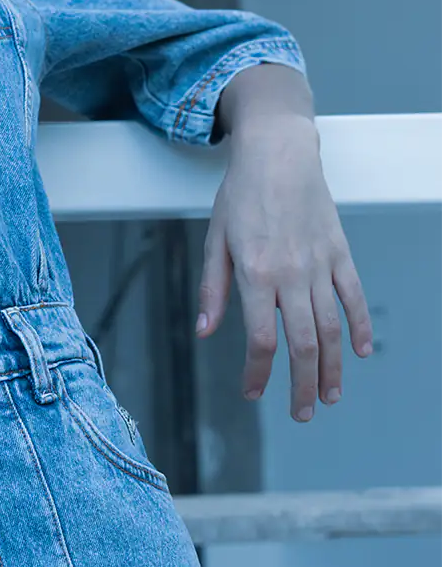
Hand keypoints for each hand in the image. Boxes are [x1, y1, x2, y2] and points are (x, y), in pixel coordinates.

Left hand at [197, 66, 371, 419]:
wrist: (279, 152)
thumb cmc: (241, 194)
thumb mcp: (214, 241)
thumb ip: (212, 290)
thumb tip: (204, 332)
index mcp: (255, 274)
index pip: (261, 338)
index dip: (259, 372)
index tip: (253, 393)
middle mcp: (291, 274)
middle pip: (302, 343)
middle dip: (301, 384)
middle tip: (301, 413)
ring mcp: (320, 264)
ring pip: (330, 327)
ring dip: (331, 367)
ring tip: (329, 396)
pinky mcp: (339, 253)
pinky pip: (353, 296)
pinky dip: (360, 326)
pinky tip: (360, 352)